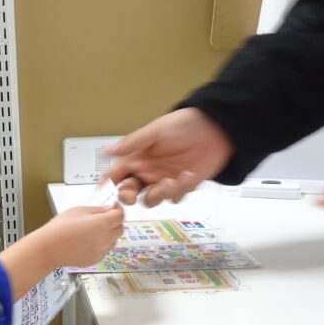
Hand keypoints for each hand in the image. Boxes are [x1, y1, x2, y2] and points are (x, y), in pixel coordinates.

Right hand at [44, 204, 123, 267]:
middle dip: (115, 223)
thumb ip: (97, 210)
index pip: (120, 216)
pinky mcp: (95, 260)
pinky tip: (87, 242)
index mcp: (103, 224)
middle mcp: (106, 239)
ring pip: (113, 241)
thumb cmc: (60, 227)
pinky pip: (103, 251)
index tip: (112, 208)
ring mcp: (101, 251)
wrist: (49, 248)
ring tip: (93, 231)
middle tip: (104, 219)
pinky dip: (100, 246)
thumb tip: (108, 210)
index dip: (118, 210)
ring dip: (109, 235)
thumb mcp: (79, 211)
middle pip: (120, 229)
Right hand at [102, 108, 234, 205]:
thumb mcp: (156, 131)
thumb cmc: (185, 124)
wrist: (217, 129)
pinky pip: (175, 197)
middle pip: (129, 192)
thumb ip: (132, 143)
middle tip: (132, 195)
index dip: (108, 185)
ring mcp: (164, 180)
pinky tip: (188, 174)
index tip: (106, 191)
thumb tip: (107, 151)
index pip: (116, 175)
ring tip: (170, 181)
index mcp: (138, 158)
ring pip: (151, 200)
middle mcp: (148, 171)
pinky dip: (180, 189)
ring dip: (158, 194)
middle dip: (128, 197)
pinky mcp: (182, 186)